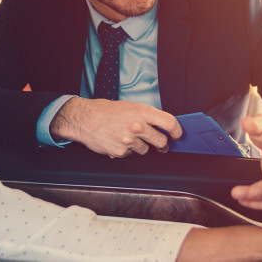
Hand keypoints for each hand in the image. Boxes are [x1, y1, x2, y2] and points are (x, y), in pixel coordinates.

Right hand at [49, 97, 182, 156]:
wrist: (85, 119)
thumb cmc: (106, 111)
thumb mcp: (130, 106)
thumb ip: (146, 115)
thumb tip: (161, 125)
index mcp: (142, 112)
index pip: (169, 123)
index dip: (176, 131)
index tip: (176, 135)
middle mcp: (137, 126)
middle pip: (161, 141)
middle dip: (162, 144)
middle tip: (159, 144)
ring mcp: (129, 140)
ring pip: (146, 150)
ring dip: (141, 146)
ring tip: (128, 137)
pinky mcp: (120, 151)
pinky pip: (131, 154)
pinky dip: (127, 150)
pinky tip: (118, 141)